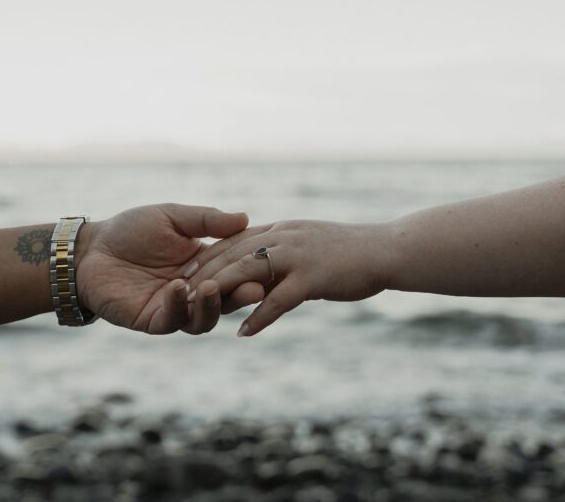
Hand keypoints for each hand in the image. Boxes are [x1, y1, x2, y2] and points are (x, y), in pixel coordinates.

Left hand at [73, 203, 258, 333]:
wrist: (91, 248)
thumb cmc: (130, 229)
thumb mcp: (172, 217)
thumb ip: (206, 220)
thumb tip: (245, 217)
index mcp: (204, 266)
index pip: (235, 272)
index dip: (250, 271)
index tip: (265, 264)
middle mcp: (194, 291)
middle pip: (226, 301)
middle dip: (240, 296)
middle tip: (252, 288)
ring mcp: (174, 308)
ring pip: (203, 319)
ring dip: (211, 306)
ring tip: (212, 286)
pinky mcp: (151, 320)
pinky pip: (172, 322)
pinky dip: (177, 307)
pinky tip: (178, 288)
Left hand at [186, 220, 391, 336]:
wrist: (387, 250)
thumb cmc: (351, 251)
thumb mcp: (309, 243)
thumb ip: (283, 250)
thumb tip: (263, 265)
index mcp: (281, 231)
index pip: (233, 241)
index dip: (206, 256)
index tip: (183, 272)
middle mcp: (283, 239)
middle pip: (232, 255)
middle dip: (203, 273)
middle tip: (176, 291)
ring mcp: (297, 257)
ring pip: (247, 272)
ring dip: (219, 292)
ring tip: (197, 309)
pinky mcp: (313, 278)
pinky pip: (279, 300)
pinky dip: (260, 317)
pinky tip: (243, 333)